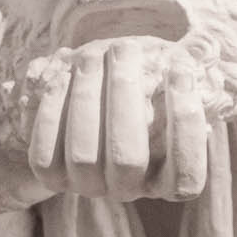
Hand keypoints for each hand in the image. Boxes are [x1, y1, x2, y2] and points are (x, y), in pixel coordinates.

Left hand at [27, 41, 209, 200]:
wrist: (93, 98)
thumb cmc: (146, 85)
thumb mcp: (170, 80)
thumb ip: (185, 73)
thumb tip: (193, 56)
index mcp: (167, 179)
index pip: (185, 177)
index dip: (186, 125)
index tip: (182, 70)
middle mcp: (128, 190)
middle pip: (127, 159)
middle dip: (124, 96)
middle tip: (125, 47)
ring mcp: (87, 187)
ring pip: (84, 156)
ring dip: (87, 97)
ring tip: (92, 54)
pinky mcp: (52, 177)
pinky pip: (43, 154)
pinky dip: (52, 110)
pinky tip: (63, 73)